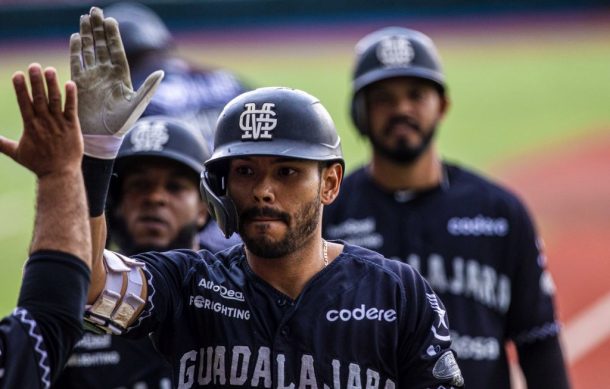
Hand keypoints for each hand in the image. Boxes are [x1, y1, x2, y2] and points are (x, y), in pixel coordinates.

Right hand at [0, 64, 81, 177]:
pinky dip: (71, 96)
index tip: (17, 75)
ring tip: (49, 70)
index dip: (20, 88)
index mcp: (30, 126)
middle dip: (35, 81)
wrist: (60, 174)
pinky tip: (70, 83)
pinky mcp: (73, 127)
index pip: (24, 103)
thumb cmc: (38, 164)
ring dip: (52, 84)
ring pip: (55, 100)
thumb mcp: (16, 153)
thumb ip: (1, 143)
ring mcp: (59, 124)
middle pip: (39, 98)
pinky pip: (72, 109)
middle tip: (33, 66)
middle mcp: (44, 122)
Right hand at [70, 6, 162, 157]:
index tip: (111, 20)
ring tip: (85, 18)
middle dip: (98, 28)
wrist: (102, 137)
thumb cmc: (122, 123)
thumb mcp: (137, 104)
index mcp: (121, 75)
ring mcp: (92, 76)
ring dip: (87, 34)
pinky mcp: (79, 82)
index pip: (116, 50)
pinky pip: (76, 61)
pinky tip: (75, 36)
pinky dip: (75, 49)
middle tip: (95, 10)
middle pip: (101, 45)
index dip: (113, 35)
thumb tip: (161, 72)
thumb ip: (148, 87)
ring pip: (89, 50)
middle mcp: (106, 73)